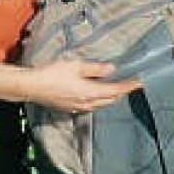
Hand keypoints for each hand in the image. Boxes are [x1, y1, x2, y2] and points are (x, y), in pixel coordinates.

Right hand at [26, 60, 144, 114]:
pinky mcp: (71, 108)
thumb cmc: (53, 74)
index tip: (140, 83)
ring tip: (117, 89)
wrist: (33, 87)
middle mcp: (87, 103)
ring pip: (101, 104)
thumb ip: (95, 69)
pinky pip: (92, 106)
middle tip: (131, 85)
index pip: (116, 90)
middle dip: (122, 93)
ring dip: (111, 98)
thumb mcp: (76, 66)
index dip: (128, 86)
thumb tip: (112, 69)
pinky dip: (100, 101)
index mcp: (90, 92)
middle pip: (110, 100)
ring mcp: (79, 107)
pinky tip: (97, 95)